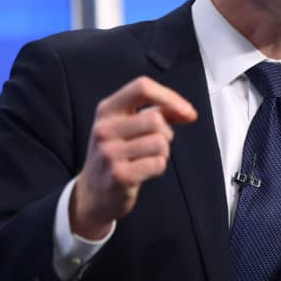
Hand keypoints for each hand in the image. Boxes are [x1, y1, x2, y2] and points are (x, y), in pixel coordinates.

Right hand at [71, 76, 196, 238]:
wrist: (92, 193)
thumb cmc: (116, 154)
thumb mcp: (127, 126)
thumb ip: (157, 112)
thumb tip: (188, 112)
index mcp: (107, 109)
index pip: (142, 87)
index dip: (170, 97)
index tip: (187, 111)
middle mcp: (104, 129)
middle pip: (156, 119)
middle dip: (166, 133)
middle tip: (156, 143)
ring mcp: (109, 153)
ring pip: (160, 142)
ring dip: (163, 151)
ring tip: (148, 157)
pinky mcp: (119, 176)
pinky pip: (158, 163)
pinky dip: (159, 166)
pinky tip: (144, 170)